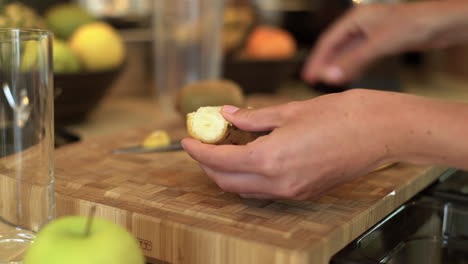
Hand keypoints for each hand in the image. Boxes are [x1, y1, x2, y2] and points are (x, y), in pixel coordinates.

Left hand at [182, 89, 401, 199]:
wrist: (379, 131)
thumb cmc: (340, 115)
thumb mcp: (289, 111)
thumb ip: (253, 118)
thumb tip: (228, 115)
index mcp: (271, 158)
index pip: (220, 161)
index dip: (198, 151)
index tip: (186, 140)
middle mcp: (279, 182)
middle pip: (227, 182)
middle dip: (208, 165)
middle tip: (203, 144)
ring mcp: (292, 191)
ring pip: (245, 190)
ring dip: (228, 173)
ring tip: (225, 150)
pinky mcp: (304, 193)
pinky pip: (266, 191)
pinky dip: (249, 178)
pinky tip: (252, 158)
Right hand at [302, 1, 467, 84]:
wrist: (442, 23)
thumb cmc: (414, 24)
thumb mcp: (379, 44)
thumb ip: (353, 60)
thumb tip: (330, 76)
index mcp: (355, 19)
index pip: (328, 41)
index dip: (316, 60)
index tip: (308, 76)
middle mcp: (360, 25)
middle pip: (335, 47)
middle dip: (324, 64)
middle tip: (313, 81)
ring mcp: (371, 34)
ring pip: (347, 53)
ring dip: (337, 67)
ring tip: (327, 82)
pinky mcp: (382, 43)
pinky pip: (360, 57)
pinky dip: (352, 67)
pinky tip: (348, 77)